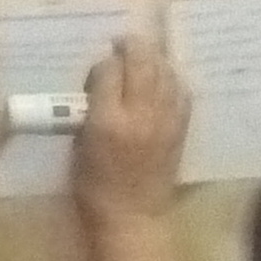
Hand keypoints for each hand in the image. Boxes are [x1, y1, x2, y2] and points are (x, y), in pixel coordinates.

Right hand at [74, 37, 189, 222]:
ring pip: (164, 72)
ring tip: (142, 58)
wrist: (132, 216)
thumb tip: (99, 85)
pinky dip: (171, 79)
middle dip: (131, 46)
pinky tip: (162, 79)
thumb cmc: (94, 186)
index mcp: (108, 121)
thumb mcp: (79, 145)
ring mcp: (165, 121)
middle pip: (141, 61)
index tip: (99, 71)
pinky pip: (181, 92)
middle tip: (121, 44)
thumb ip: (88, 110)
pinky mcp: (180, 129)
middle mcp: (140, 115)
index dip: (103, 64)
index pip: (109, 70)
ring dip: (153, 58)